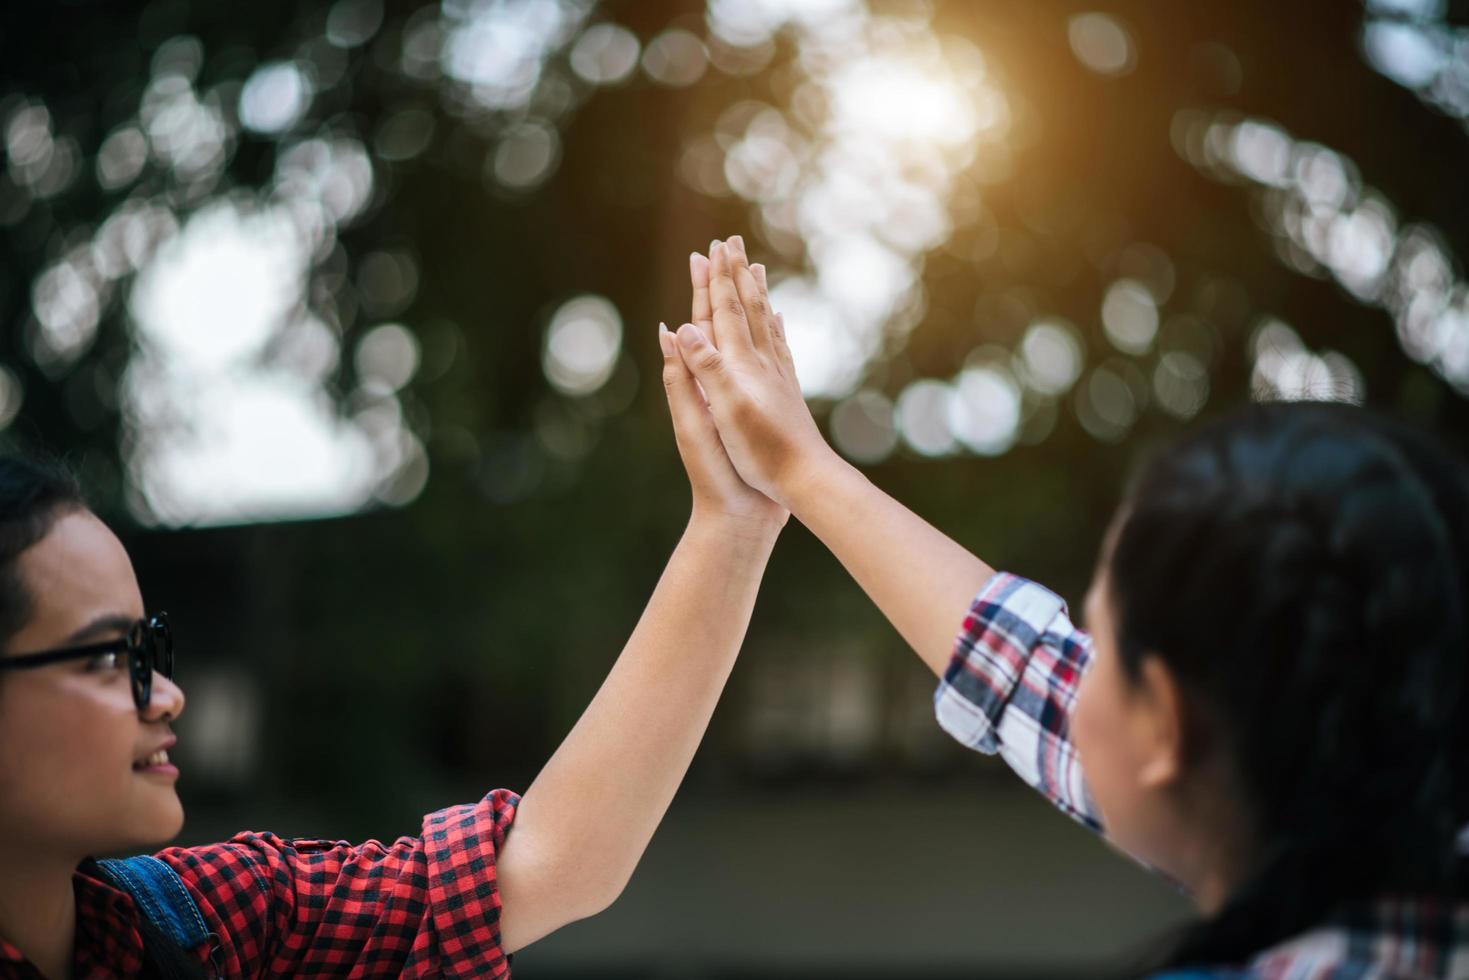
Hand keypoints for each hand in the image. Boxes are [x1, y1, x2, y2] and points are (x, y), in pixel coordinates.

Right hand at [674, 235, 838, 510]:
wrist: (804, 477)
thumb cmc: (760, 450)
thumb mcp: (725, 410)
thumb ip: (705, 368)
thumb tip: (682, 326)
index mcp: (742, 365)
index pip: (726, 312)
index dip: (717, 280)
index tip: (712, 247)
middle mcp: (762, 362)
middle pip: (748, 307)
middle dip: (735, 274)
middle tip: (731, 242)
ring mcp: (777, 374)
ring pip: (766, 320)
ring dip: (756, 291)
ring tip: (755, 267)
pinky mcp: (786, 390)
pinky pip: (779, 345)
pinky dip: (774, 324)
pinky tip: (776, 318)